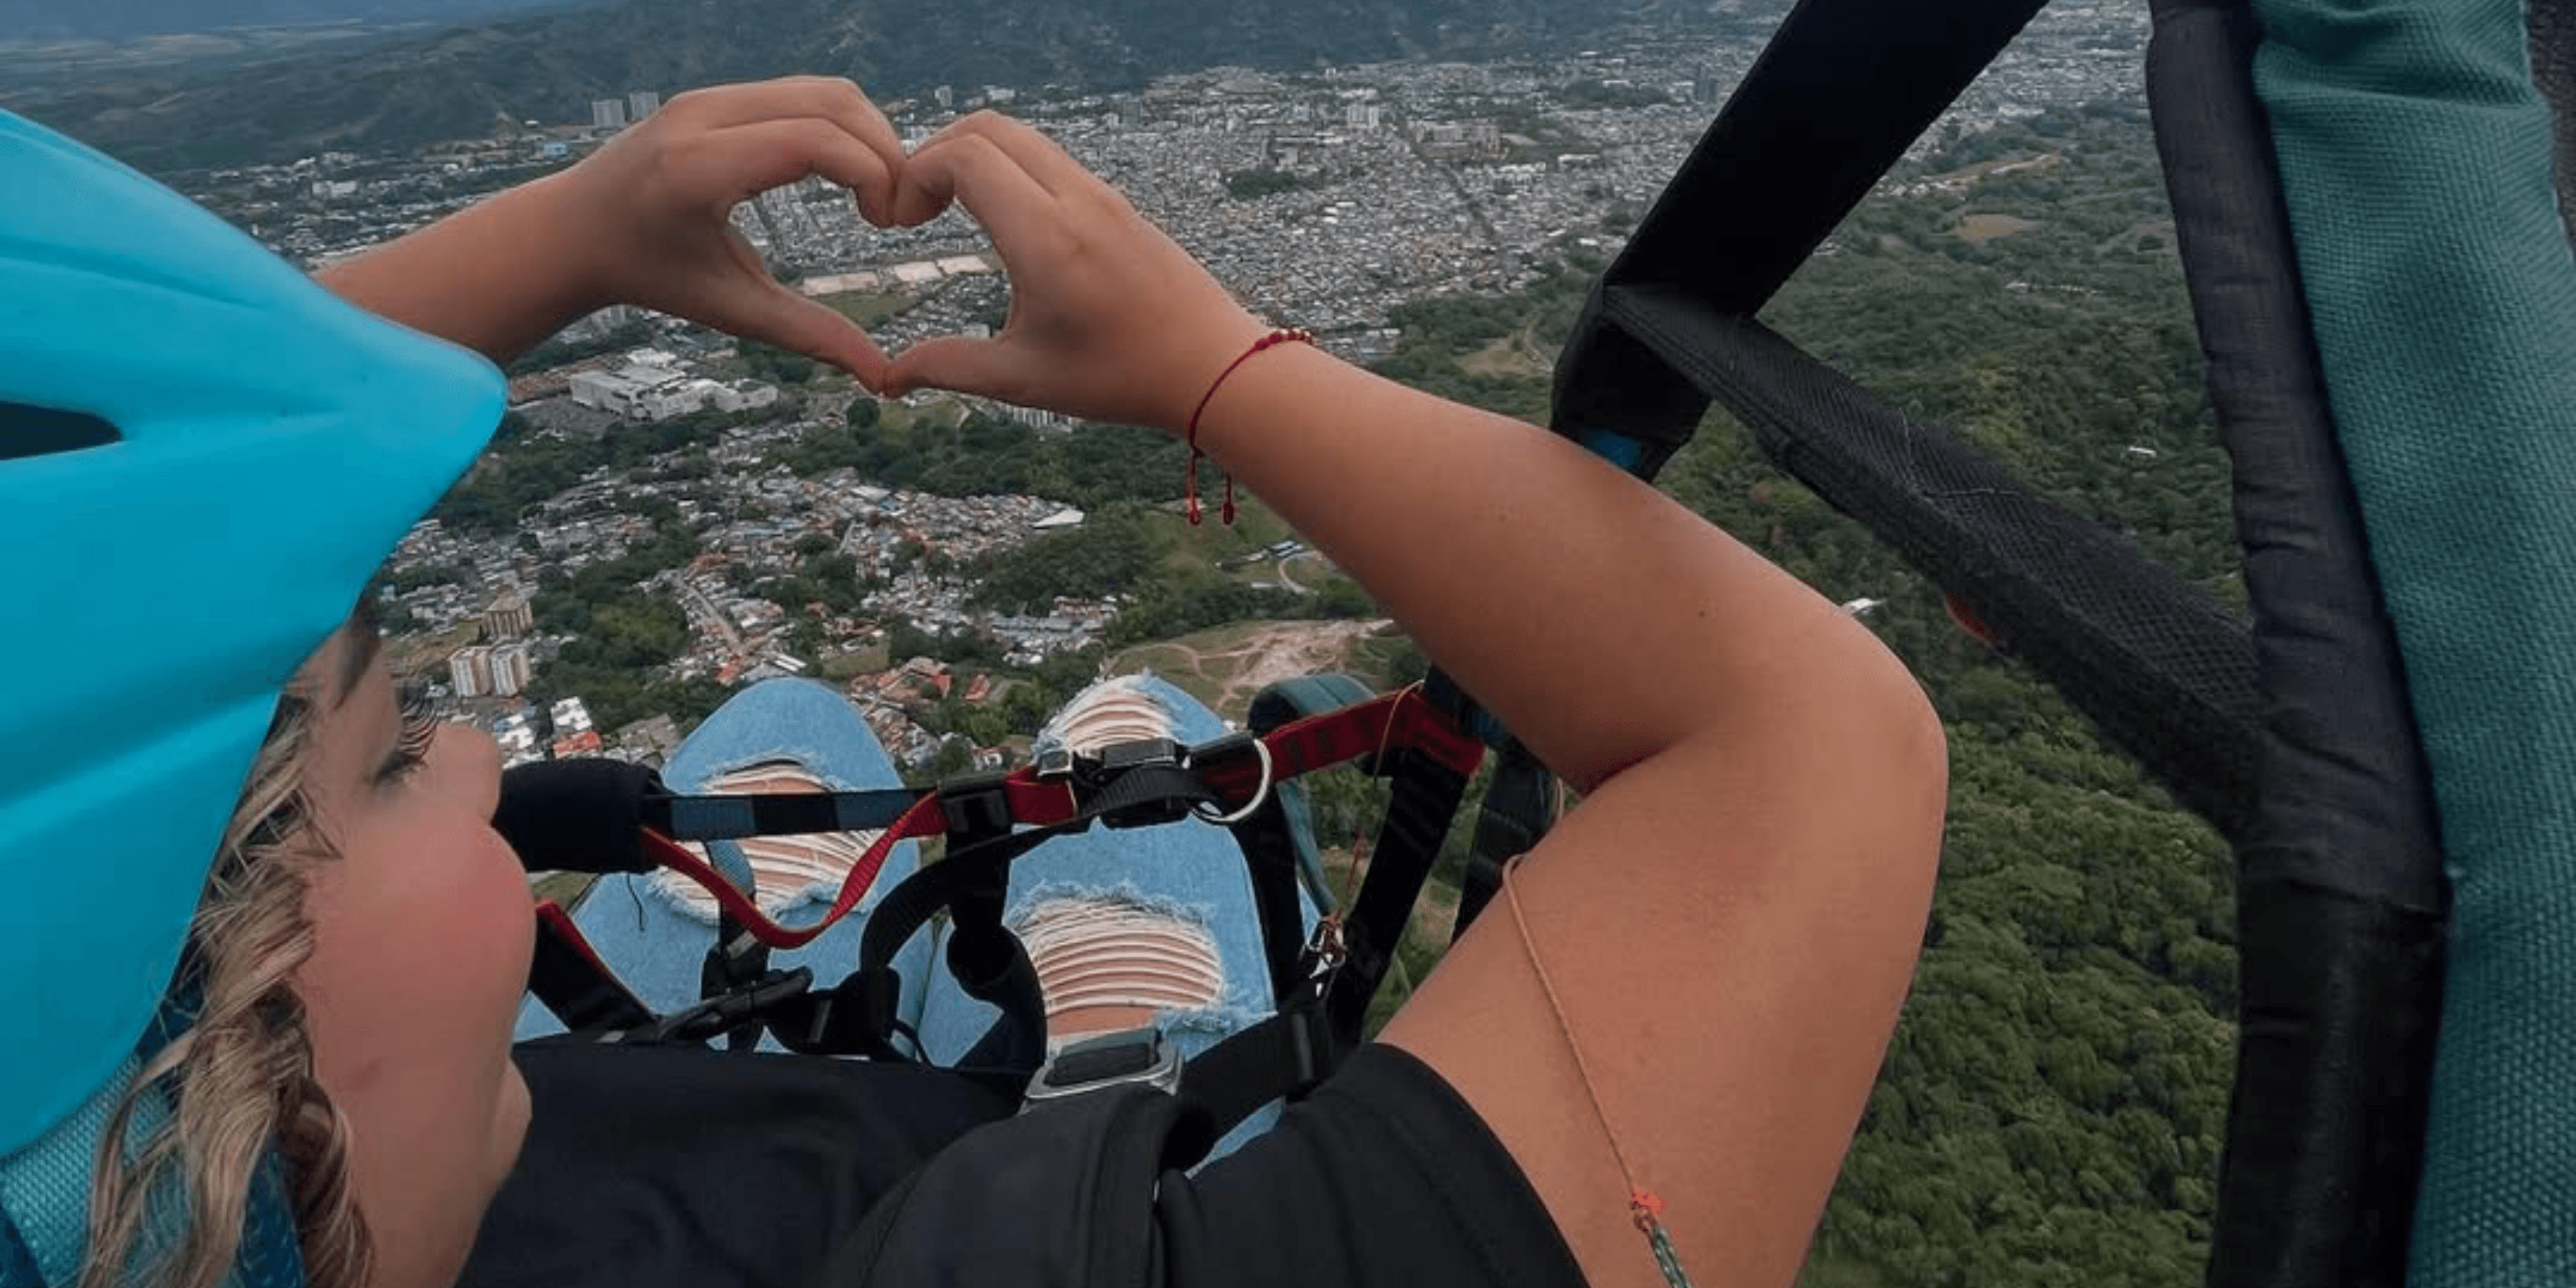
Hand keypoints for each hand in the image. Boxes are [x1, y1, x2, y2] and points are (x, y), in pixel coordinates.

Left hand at [545, 77, 908, 385]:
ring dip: (869, 136)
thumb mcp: (731, 309)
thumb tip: (882, 378)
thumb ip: (809, 335)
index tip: (887, 225)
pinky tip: (849, 175)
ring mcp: (709, 97)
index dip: (874, 174)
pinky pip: (801, 92)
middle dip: (886, 151)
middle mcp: (703, 116)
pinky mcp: (717, 94)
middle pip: (832, 102)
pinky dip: (841, 127)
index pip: (815, 140)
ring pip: (823, 90)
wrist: (574, 231)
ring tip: (878, 195)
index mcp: (700, 168)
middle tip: (896, 212)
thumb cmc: (651, 277)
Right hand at [879, 113, 1272, 431]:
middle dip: (936, 154)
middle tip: (918, 208)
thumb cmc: (1122, 379)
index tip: (902, 224)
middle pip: (988, 128)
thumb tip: (885, 378)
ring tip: (952, 212)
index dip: (915, 175)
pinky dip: (1012, 169)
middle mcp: (1076, 201)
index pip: (964, 156)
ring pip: (1023, 138)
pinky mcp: (1118, 202)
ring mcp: (1102, 195)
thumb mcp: (1024, 379)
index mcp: (1046, 238)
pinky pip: (1052, 159)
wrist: (1216, 368)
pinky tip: (1002, 222)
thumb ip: (948, 368)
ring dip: (976, 158)